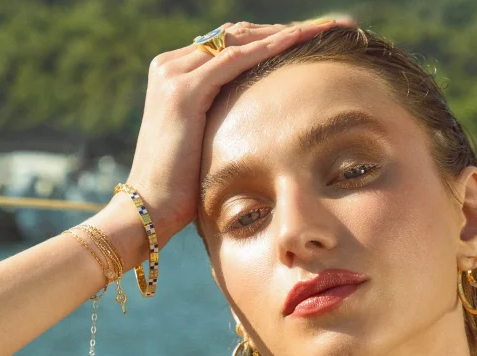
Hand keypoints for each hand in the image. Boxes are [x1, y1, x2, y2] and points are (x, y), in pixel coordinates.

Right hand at [123, 18, 355, 247]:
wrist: (149, 207)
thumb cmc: (180, 189)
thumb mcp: (203, 145)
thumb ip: (220, 123)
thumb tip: (254, 129)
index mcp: (175, 76)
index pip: (230, 46)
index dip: (270, 41)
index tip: (307, 41)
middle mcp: (171, 66)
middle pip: (237, 36)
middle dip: (284, 30)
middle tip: (327, 27)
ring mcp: (175, 74)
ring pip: (240, 40)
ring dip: (285, 33)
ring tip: (324, 29)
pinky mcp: (184, 91)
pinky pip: (236, 59)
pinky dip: (269, 48)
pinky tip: (299, 41)